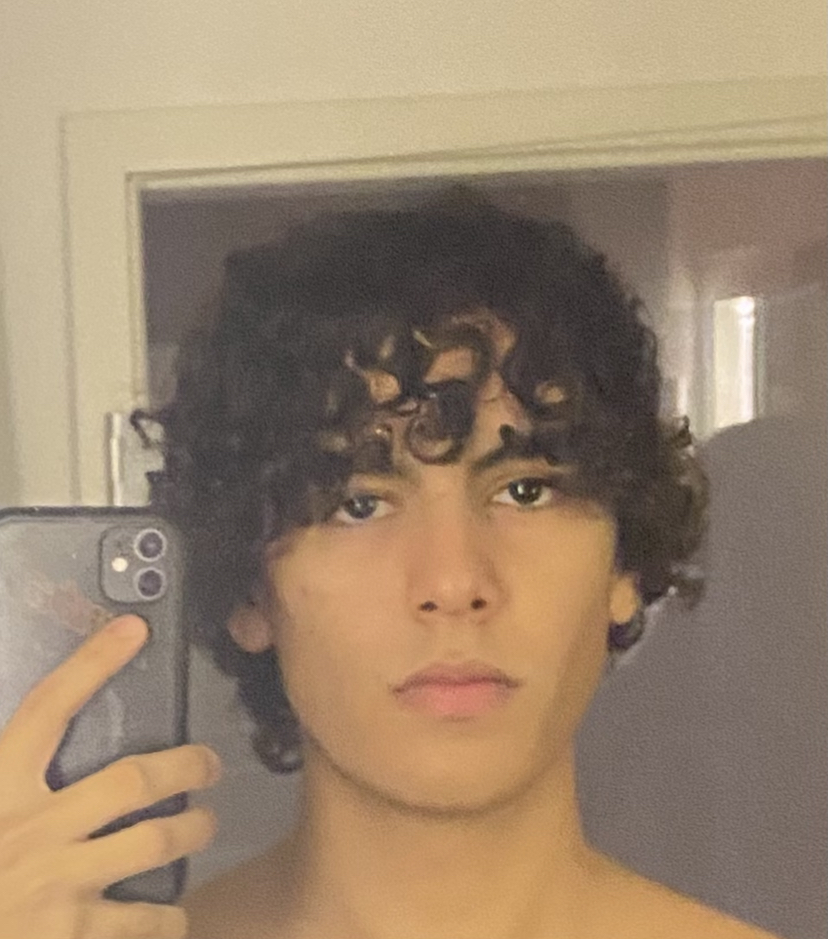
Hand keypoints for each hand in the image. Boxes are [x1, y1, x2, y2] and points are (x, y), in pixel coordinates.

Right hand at [0, 615, 221, 938]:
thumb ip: (16, 777)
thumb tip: (51, 743)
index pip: (48, 708)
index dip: (92, 663)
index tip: (133, 629)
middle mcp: (31, 828)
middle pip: (131, 779)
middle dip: (185, 767)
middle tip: (209, 765)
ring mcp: (55, 883)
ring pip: (153, 842)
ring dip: (192, 831)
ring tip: (204, 825)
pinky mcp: (70, 935)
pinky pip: (143, 919)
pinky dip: (169, 918)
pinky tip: (176, 915)